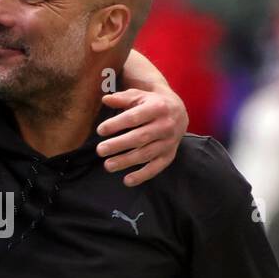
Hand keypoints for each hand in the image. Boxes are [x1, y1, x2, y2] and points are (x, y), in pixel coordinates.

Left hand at [97, 51, 187, 186]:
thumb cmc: (152, 103)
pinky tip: (127, 181)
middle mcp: (166, 125)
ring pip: (146, 154)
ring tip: (108, 165)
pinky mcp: (169, 155)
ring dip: (126, 161)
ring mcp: (169, 142)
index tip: (100, 130)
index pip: (134, 117)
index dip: (117, 124)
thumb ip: (122, 98)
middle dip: (119, 145)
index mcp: (158, 108)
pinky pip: (156, 167)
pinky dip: (142, 175)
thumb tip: (105, 99)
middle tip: (100, 150)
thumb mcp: (139, 96)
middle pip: (140, 137)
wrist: (178, 111)